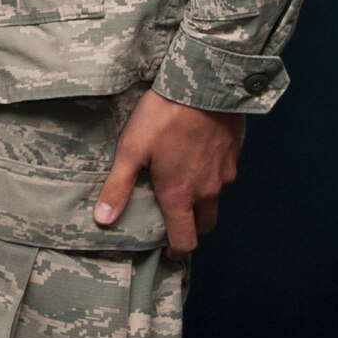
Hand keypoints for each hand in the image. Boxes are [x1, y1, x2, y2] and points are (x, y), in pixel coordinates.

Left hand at [94, 87, 244, 259]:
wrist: (203, 87)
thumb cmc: (163, 118)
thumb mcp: (131, 150)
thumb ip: (119, 187)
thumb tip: (103, 219)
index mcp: (180, 195)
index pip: (185, 240)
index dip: (177, 250)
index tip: (168, 250)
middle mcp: (207, 191)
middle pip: (205, 224)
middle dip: (192, 227)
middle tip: (176, 218)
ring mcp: (224, 174)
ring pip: (215, 198)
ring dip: (202, 200)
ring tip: (184, 183)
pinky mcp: (233, 155)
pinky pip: (223, 175)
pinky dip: (211, 175)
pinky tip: (197, 157)